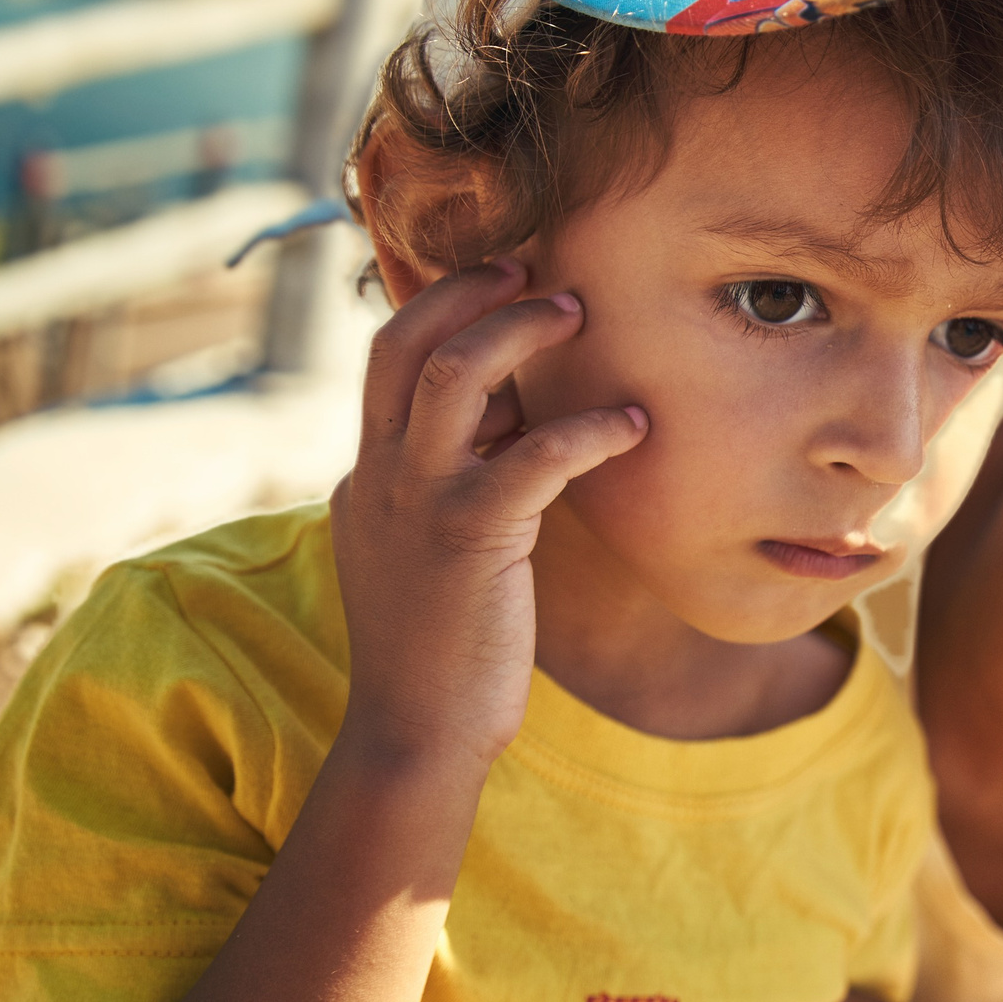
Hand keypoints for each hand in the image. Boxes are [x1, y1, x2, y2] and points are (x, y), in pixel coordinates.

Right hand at [330, 258, 645, 769]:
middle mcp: (379, 474)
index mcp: (370, 473)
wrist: (418, 735)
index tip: (504, 281)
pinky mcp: (468, 539)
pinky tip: (632, 426)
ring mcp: (417, 502)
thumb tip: (512, 426)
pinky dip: (586, 429)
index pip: (391, 360)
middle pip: (402, 341)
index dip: (446, 308)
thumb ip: (458, 483)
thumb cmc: (444, 648)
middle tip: (533, 266)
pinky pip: (530, 456)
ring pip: (452, 375)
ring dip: (519, 331)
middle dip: (467, 290)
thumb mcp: (436, 548)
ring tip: (578, 312)